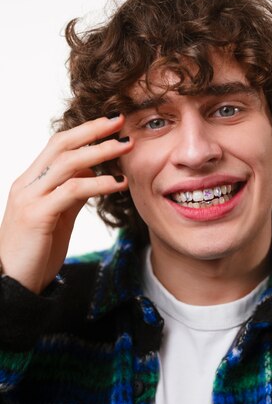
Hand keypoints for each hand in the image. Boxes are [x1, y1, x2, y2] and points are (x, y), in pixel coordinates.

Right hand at [0, 115, 132, 293]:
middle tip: (120, 120)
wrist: (13, 282)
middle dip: (92, 130)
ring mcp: (29, 199)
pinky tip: (120, 182)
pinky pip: (72, 191)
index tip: (111, 124)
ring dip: (100, 151)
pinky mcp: (38, 216)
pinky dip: (99, 183)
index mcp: (31, 182)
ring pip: (67, 163)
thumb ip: (71, 195)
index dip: (84, 131)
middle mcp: (27, 185)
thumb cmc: (36, 252)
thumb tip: (94, 174)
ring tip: (127, 146)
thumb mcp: (57, 217)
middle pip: (60, 145)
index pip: (56, 145)